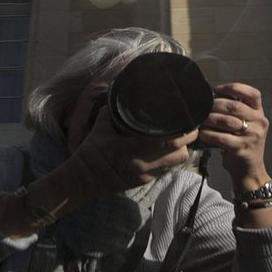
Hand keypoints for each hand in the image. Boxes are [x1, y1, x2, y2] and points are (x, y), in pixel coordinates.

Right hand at [71, 106, 197, 194]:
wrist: (83, 180)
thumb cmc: (91, 152)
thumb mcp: (101, 126)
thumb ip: (114, 109)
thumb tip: (121, 90)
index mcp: (133, 149)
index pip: (168, 140)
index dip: (183, 130)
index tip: (187, 119)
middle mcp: (144, 164)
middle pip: (179, 153)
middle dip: (187, 139)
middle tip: (188, 126)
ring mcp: (146, 175)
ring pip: (177, 163)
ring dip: (182, 150)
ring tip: (180, 138)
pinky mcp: (145, 181)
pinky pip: (167, 170)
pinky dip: (172, 159)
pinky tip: (169, 150)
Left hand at [197, 83, 270, 191]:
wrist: (250, 171)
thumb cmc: (243, 145)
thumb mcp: (246, 125)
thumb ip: (236, 112)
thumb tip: (212, 98)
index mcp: (260, 113)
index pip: (253, 93)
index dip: (234, 87)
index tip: (218, 89)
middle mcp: (259, 122)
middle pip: (235, 106)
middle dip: (215, 105)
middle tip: (203, 108)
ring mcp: (252, 136)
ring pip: (227, 121)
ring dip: (210, 119)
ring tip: (201, 119)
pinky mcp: (242, 148)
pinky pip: (221, 137)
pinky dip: (208, 134)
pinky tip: (202, 133)